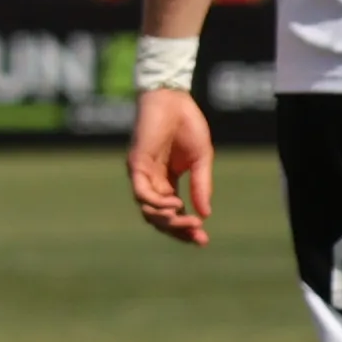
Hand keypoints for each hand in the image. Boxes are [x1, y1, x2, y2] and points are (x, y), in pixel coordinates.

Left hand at [128, 86, 215, 246]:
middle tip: (198, 236)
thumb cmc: (187, 126)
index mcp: (167, 181)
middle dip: (178, 230)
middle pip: (159, 217)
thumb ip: (202, 186)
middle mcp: (152, 181)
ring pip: (148, 210)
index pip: (173, 213)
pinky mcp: (136, 164)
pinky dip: (156, 203)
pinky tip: (175, 204)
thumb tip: (205, 214)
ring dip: (168, 220)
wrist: (174, 100)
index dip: (186, 228)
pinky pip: (141, 192)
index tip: (203, 241)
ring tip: (188, 220)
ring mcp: (143, 174)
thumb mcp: (201, 161)